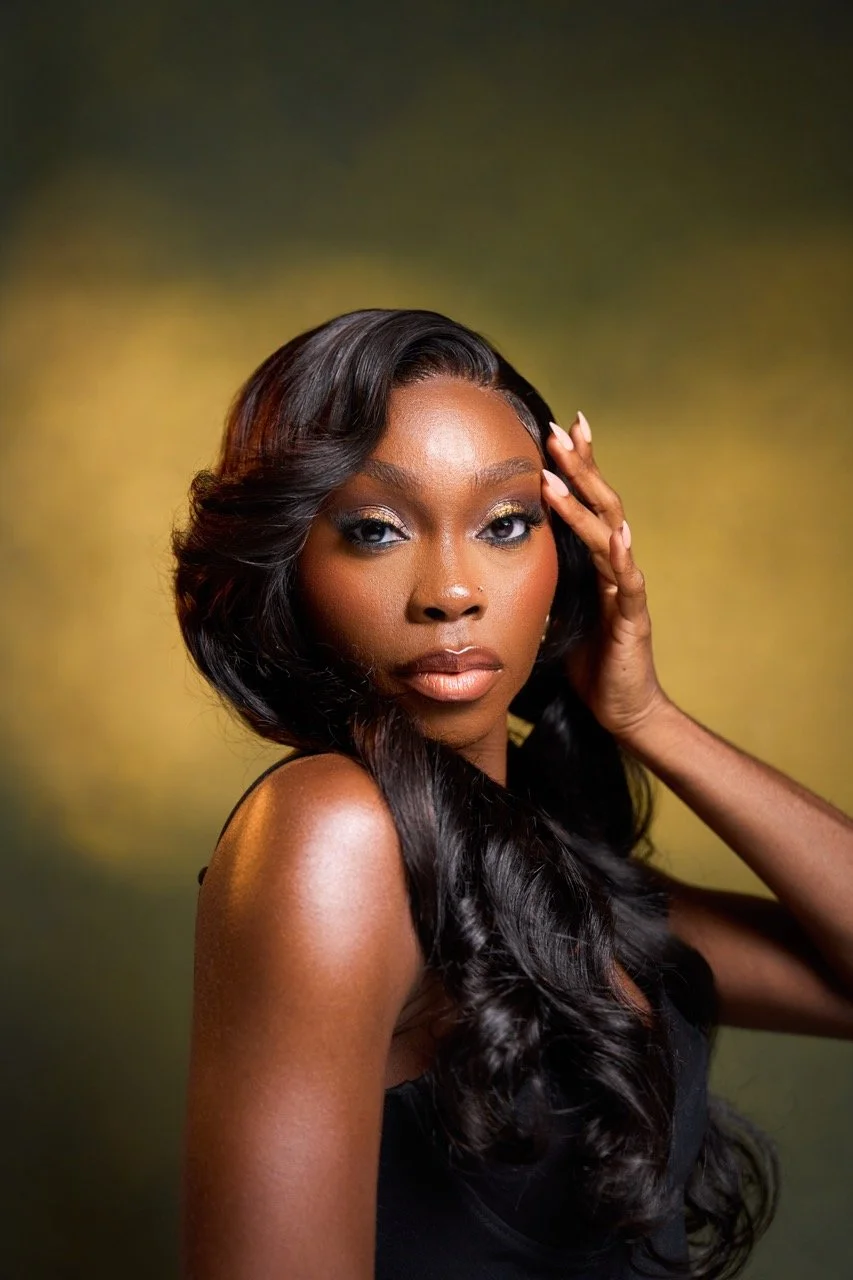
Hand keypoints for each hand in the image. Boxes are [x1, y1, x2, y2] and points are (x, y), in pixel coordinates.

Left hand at [541, 411, 670, 741]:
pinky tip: (618, 535)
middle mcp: (615, 568)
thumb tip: (505, 559)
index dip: (577, 467)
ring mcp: (626, 590)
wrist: (623, 710)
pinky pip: (629, 583)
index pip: (587, 504)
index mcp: (596, 564)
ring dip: (584, 501)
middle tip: (560, 428)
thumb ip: (542, 583)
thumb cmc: (590, 665)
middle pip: (602, 504)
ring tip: (562, 471)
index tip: (559, 429)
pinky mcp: (632, 619)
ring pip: (609, 534)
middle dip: (582, 465)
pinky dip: (622, 557)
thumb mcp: (555, 614)